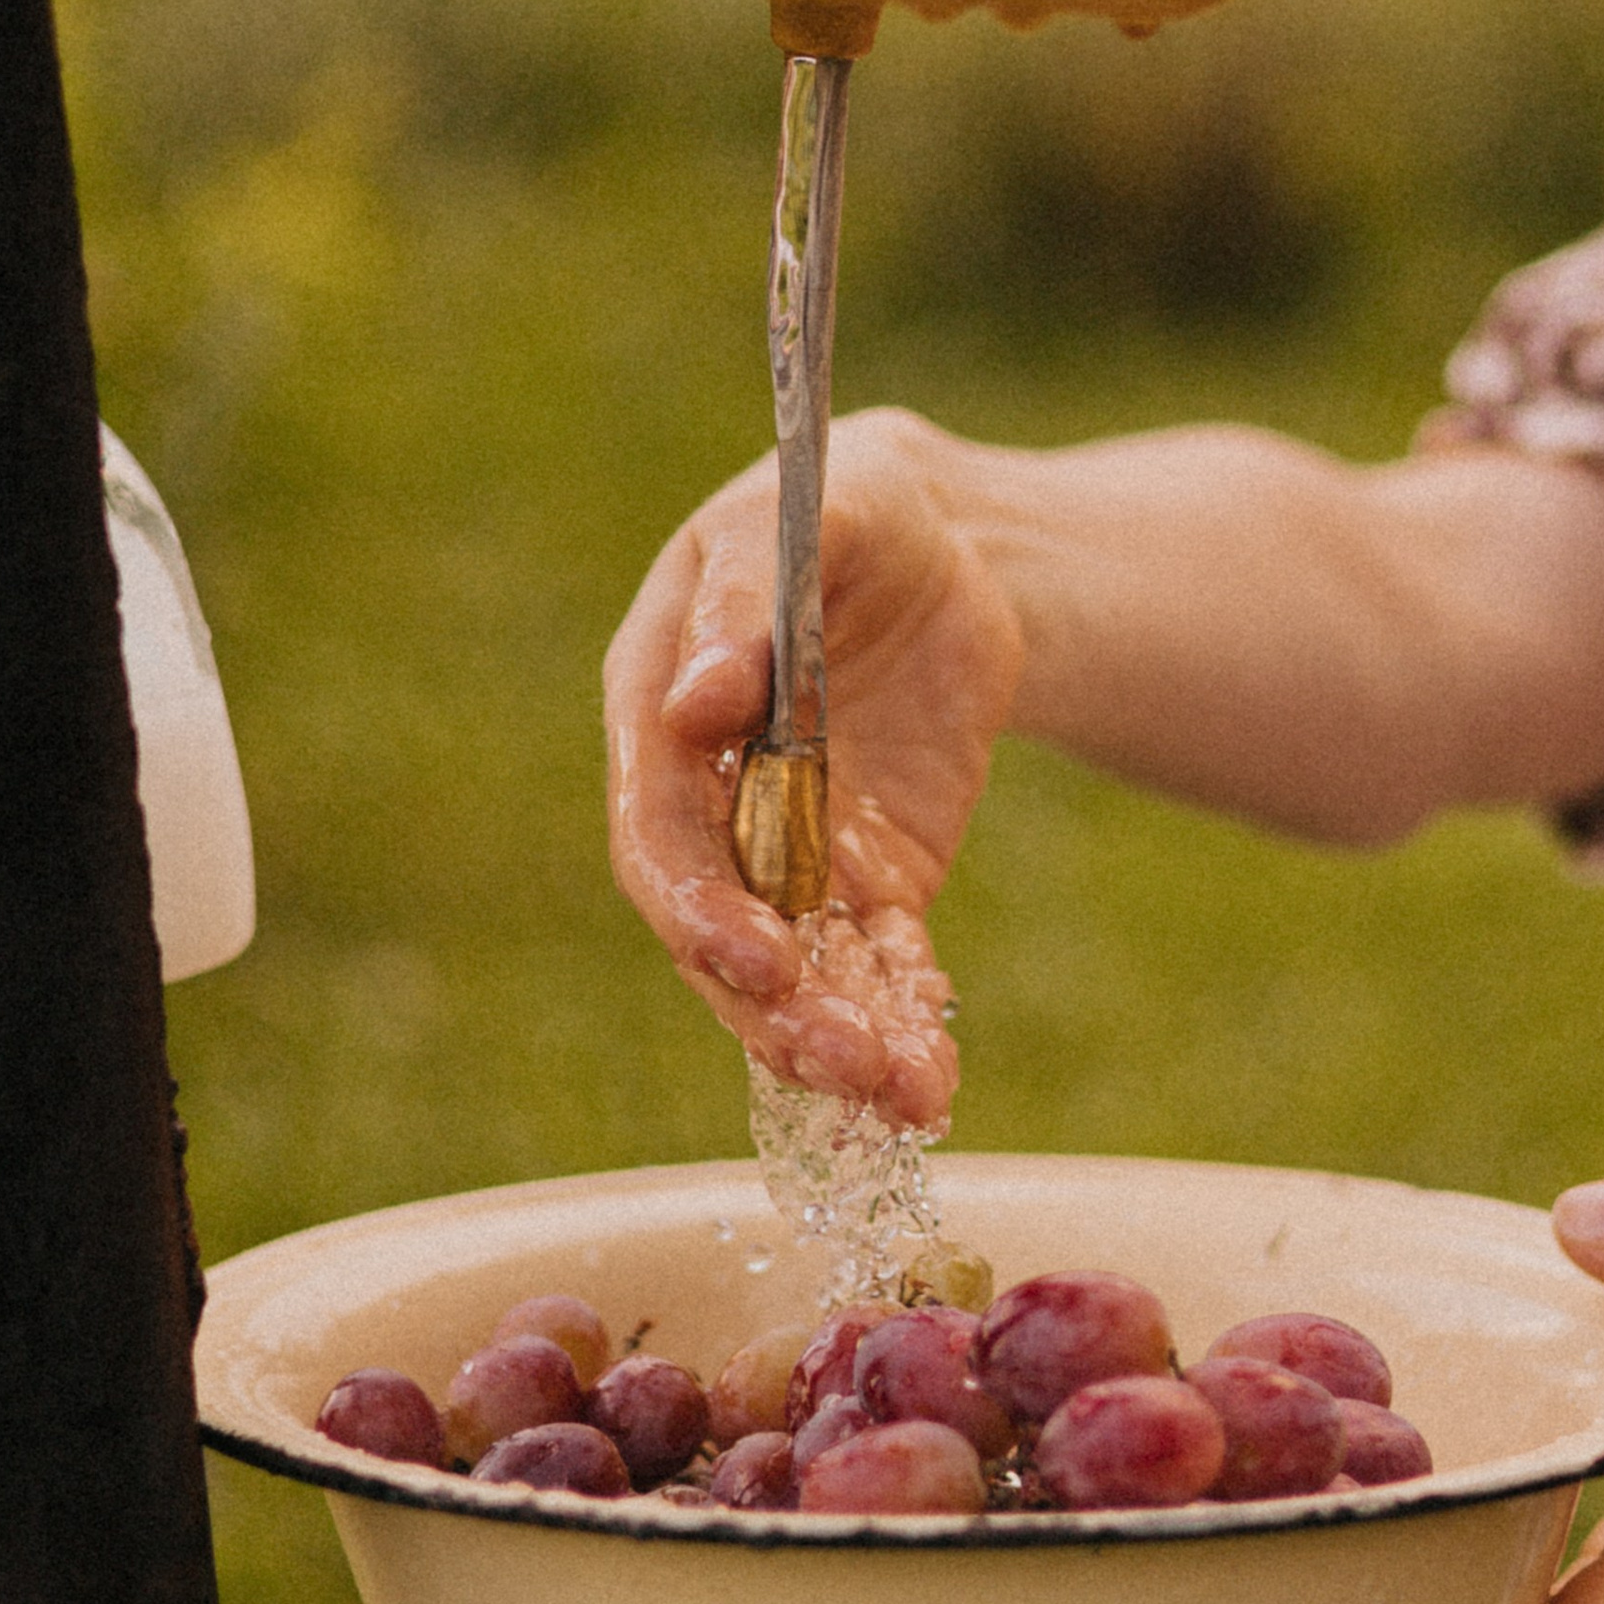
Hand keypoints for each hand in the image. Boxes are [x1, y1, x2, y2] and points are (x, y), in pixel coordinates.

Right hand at [604, 409, 1024, 1125]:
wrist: (948, 549)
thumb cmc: (853, 510)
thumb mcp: (811, 521)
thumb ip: (747, 603)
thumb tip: (694, 698)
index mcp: (658, 715)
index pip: (655, 832)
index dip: (696, 903)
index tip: (753, 956)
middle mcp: (705, 806)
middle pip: (717, 930)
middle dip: (774, 1005)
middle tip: (844, 1057)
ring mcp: (784, 855)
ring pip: (790, 974)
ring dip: (836, 1039)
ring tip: (901, 1094)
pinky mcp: (864, 884)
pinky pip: (871, 971)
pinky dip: (898, 1025)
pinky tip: (931, 1081)